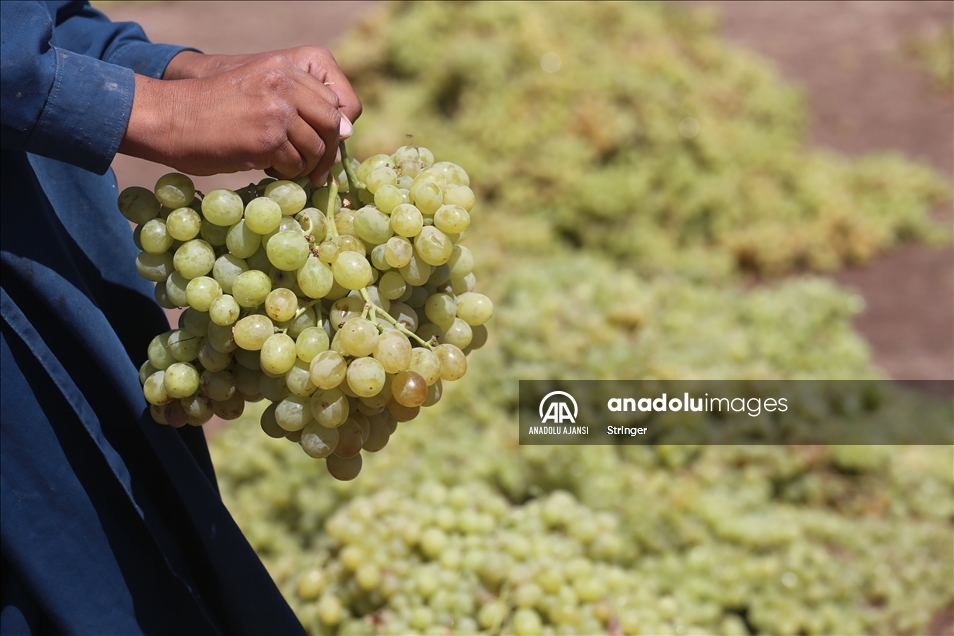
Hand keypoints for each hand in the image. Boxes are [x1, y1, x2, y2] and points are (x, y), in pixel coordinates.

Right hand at [121, 50, 360, 182]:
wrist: (171, 118)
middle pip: (333, 123)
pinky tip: (268, 168)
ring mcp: (277, 111)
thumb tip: (347, 131)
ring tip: (285, 166)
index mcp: (283, 67)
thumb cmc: (214, 110)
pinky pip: (295, 165)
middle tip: (316, 168)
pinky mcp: (267, 139)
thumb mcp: (257, 89)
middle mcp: (284, 84)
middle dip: (328, 150)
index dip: (335, 126)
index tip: (326, 143)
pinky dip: (285, 173)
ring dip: (305, 165)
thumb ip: (297, 102)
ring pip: (316, 148)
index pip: (333, 99)